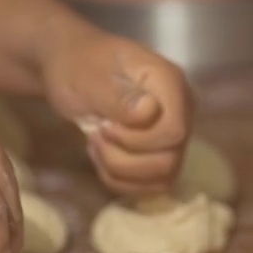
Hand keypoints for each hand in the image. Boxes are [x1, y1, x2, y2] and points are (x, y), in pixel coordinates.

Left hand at [41, 26, 192, 194]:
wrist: (70, 68)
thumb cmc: (79, 68)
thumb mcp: (90, 79)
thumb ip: (119, 97)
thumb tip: (150, 112)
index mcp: (171, 83)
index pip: (175, 131)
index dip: (137, 140)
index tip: (105, 124)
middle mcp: (182, 110)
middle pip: (169, 160)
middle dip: (124, 157)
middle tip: (97, 135)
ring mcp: (174, 134)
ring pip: (162, 177)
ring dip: (120, 170)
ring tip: (98, 144)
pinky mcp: (162, 152)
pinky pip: (151, 185)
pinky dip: (120, 179)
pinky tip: (103, 156)